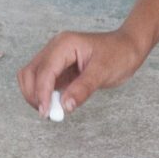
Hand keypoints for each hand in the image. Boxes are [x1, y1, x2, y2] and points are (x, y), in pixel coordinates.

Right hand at [18, 27, 145, 117]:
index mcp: (64, 44)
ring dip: (36, 95)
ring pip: (31, 77)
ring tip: (52, 110)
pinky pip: (43, 82)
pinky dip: (44, 95)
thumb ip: (83, 89)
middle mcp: (55, 49)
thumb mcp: (103, 72)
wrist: (128, 47)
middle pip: (30, 73)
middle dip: (34, 94)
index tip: (46, 112)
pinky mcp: (58, 68)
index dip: (42, 93)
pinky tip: (56, 104)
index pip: (44, 71)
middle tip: (47, 113)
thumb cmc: (119, 54)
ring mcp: (55, 58)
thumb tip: (65, 106)